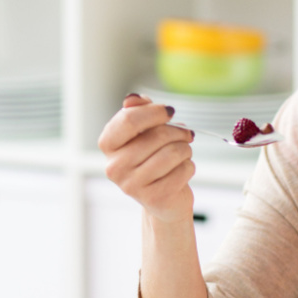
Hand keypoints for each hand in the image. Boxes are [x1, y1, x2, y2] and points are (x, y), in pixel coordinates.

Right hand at [98, 94, 195, 225]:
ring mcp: (132, 185)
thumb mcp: (143, 131)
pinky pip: (183, 170)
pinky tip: (182, 169)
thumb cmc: (152, 157)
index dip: (154, 112)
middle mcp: (115, 166)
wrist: (161, 198)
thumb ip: (137, 110)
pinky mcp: (153, 198)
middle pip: (157, 136)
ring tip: (183, 152)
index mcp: (108, 145)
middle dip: (178, 132)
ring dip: (185, 149)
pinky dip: (189, 166)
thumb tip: (133, 98)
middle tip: (185, 134)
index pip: (129, 120)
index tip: (169, 112)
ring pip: (173, 153)